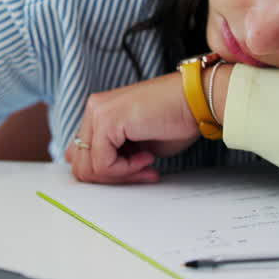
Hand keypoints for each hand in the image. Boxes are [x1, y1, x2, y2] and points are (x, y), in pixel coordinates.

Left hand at [64, 72, 199, 184]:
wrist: (196, 100)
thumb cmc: (176, 119)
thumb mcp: (138, 145)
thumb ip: (117, 155)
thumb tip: (101, 174)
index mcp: (99, 112)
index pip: (83, 155)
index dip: (109, 173)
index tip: (138, 172)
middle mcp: (94, 109)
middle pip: (81, 164)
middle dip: (113, 178)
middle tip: (143, 173)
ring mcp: (97, 113)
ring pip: (88, 167)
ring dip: (120, 175)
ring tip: (147, 164)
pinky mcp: (105, 120)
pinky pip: (103, 163)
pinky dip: (125, 169)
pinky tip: (147, 157)